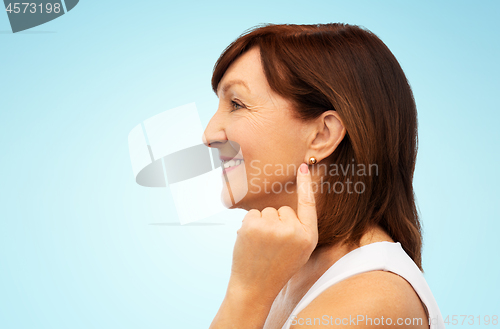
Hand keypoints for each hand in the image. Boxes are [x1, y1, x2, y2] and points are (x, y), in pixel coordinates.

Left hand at [228, 163, 318, 301]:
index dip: (305, 185)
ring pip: (267, 212)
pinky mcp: (254, 226)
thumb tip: (290, 206)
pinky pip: (253, 214)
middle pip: (283, 209)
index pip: (308, 204)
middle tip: (272, 246)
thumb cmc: (277, 268)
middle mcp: (294, 231)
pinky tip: (251, 243)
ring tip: (261, 247)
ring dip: (262, 225)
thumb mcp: (299, 251)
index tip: (303, 166)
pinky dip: (249, 225)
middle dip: (275, 222)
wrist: (255, 287)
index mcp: (309, 237)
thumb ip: (299, 229)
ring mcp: (273, 228)